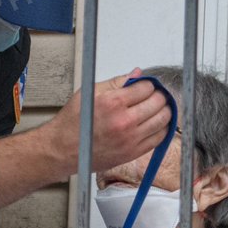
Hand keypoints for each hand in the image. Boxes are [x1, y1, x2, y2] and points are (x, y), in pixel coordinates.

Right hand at [48, 70, 171, 174]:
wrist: (63, 149)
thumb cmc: (73, 122)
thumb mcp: (90, 92)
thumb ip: (117, 82)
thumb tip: (137, 74)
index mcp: (113, 103)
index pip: (146, 88)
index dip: (148, 84)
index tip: (145, 86)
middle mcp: (124, 121)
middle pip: (158, 102)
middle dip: (158, 96)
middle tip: (154, 95)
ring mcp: (130, 139)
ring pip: (163, 120)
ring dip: (164, 111)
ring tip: (157, 108)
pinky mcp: (133, 152)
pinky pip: (159, 138)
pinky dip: (162, 128)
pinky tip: (155, 123)